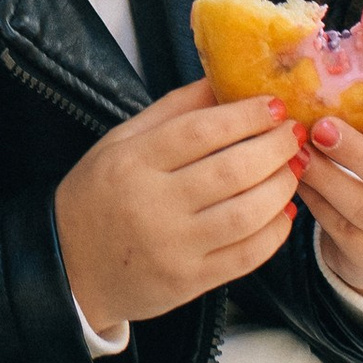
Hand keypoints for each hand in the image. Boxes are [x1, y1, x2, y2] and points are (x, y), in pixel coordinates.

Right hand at [53, 86, 301, 328]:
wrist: (69, 267)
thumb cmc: (98, 195)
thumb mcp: (119, 142)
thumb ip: (171, 110)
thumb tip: (222, 80)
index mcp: (133, 162)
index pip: (201, 131)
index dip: (246, 115)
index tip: (275, 105)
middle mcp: (153, 205)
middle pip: (232, 170)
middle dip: (275, 148)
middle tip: (294, 135)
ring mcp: (174, 247)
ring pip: (248, 214)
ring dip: (282, 187)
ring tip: (293, 169)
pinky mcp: (190, 282)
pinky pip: (247, 256)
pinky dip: (275, 231)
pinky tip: (284, 210)